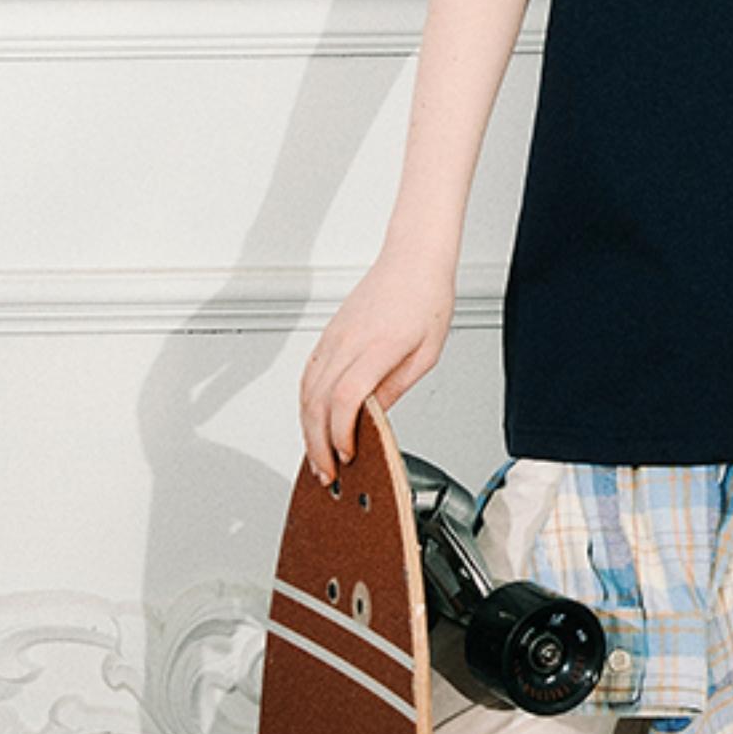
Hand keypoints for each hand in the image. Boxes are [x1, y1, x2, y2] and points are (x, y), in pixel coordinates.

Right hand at [299, 252, 455, 483]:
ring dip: (308, 429)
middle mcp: (348, 343)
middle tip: (328, 472)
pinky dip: (306, 405)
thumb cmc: (426, 299)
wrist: (412, 260)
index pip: (345, 399)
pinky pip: (308, 376)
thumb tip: (374, 420)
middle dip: (317, 444)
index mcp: (377, 348)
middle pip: (317, 402)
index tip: (348, 455)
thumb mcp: (426, 353)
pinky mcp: (328, 336)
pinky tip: (313, 422)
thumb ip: (396, 388)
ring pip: (306, 391)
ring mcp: (333, 339)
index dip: (341, 434)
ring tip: (319, 457)